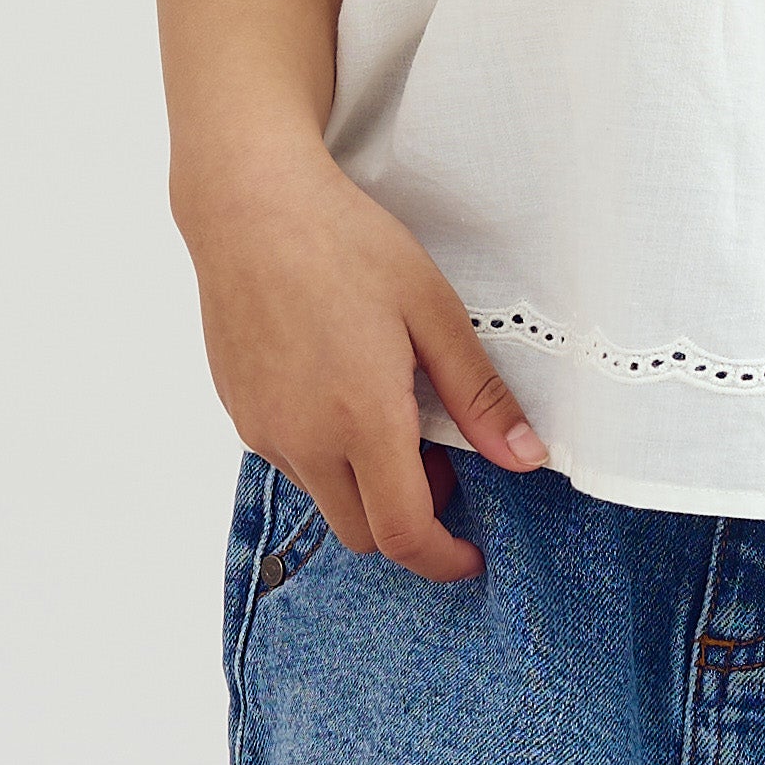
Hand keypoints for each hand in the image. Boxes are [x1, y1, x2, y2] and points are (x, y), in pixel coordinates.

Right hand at [176, 134, 545, 582]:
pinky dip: (326, 455)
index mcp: (361, 419)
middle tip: (440, 463)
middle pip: (362, 533)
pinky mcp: (239, 412)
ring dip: (363, 486)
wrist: (248, 205)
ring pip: (324, 498)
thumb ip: (478, 396)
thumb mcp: (433, 311)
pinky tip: (340, 391)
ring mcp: (263, 429)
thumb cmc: (345, 243)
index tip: (471, 554)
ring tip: (389, 412)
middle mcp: (303, 439)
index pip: (404, 534)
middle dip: (409, 522)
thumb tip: (525, 458)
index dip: (444, 559)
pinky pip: (290, 461)